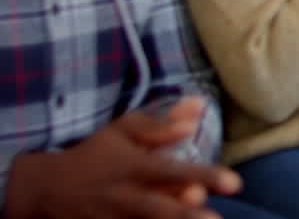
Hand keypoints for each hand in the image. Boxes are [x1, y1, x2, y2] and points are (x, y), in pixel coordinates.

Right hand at [6, 96, 240, 218]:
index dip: (203, 176)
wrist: (45, 189)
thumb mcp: (123, 131)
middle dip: (186, 214)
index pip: (173, 170)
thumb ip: (161, 124)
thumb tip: (199, 108)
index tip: (235, 183)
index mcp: (133, 167)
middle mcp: (126, 196)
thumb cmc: (94, 154)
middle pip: (159, 207)